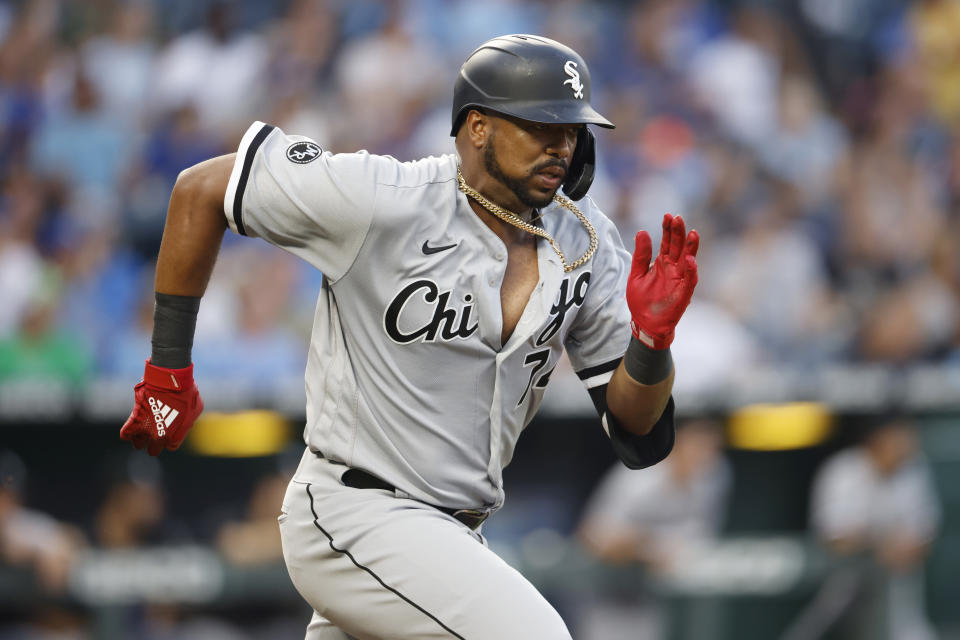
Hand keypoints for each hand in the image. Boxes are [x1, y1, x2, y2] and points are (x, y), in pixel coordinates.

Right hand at [120, 360, 203, 455]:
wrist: (172, 382)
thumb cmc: (187, 393)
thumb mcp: (195, 409)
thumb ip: (188, 420)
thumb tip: (184, 422)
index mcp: (175, 437)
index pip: (170, 447)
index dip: (170, 439)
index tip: (170, 431)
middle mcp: (160, 437)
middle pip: (153, 450)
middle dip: (153, 444)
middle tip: (153, 435)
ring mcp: (147, 429)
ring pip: (138, 444)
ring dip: (140, 440)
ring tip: (141, 433)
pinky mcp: (136, 419)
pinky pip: (126, 434)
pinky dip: (127, 433)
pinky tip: (131, 429)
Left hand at [627, 213, 698, 348]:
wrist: (644, 324)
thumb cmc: (641, 301)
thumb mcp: (636, 275)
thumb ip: (641, 255)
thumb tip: (642, 231)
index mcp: (662, 263)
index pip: (667, 241)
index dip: (668, 228)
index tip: (668, 215)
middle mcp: (673, 269)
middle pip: (678, 247)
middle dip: (679, 233)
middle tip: (678, 218)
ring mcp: (680, 280)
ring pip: (688, 260)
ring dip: (691, 247)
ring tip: (692, 233)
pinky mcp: (683, 294)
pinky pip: (690, 280)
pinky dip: (692, 271)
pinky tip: (690, 260)